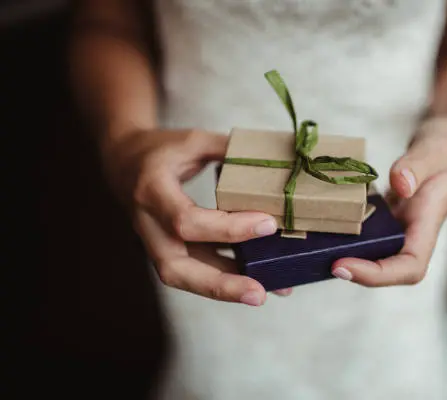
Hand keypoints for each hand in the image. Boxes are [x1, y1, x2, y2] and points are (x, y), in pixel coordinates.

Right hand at [101, 129, 283, 305]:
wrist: (123, 162)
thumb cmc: (160, 150)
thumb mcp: (192, 140)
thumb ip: (228, 150)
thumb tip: (271, 162)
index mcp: (152, 191)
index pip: (186, 220)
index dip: (227, 228)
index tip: (268, 224)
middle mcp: (148, 224)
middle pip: (176, 269)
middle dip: (219, 285)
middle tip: (259, 293)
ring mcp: (155, 242)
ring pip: (184, 277)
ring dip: (225, 289)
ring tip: (266, 292)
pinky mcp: (168, 249)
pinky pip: (194, 270)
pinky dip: (225, 277)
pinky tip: (258, 279)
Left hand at [331, 116, 446, 285]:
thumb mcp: (436, 150)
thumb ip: (417, 166)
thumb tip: (400, 185)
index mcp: (427, 225)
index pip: (409, 267)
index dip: (377, 275)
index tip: (343, 265)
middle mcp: (409, 233)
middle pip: (385, 268)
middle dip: (353, 271)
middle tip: (317, 258)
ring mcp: (394, 225)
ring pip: (369, 252)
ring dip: (343, 252)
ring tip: (309, 245)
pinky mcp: (382, 215)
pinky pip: (361, 230)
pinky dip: (341, 228)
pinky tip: (316, 218)